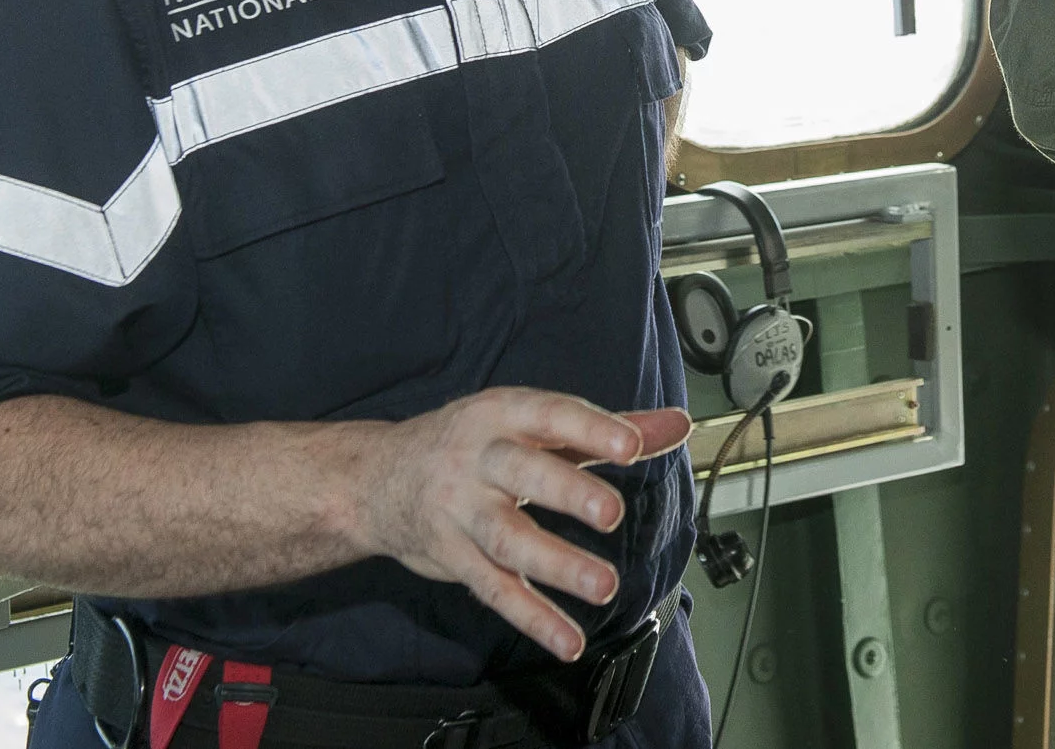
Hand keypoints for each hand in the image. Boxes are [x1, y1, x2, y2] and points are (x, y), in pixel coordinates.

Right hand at [352, 389, 691, 661]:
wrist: (376, 479)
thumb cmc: (471, 444)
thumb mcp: (530, 423)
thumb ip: (605, 429)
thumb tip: (677, 424)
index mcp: (503, 415)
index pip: (550, 415)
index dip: (590, 429)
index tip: (631, 446)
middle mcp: (478, 459)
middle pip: (523, 473)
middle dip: (568, 493)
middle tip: (612, 514)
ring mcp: (461, 510)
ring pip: (508, 537)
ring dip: (556, 564)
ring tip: (603, 586)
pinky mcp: (453, 558)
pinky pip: (494, 590)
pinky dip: (532, 617)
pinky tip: (567, 639)